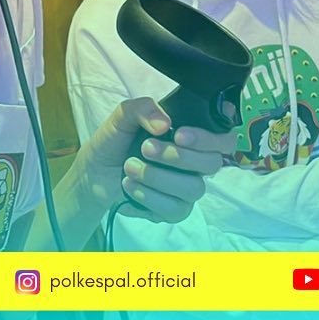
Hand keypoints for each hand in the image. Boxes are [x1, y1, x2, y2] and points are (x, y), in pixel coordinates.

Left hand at [79, 98, 235, 224]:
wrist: (95, 171)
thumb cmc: (116, 139)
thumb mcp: (124, 115)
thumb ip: (143, 108)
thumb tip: (164, 124)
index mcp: (190, 136)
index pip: (224, 139)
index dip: (210, 138)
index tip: (180, 134)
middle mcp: (195, 163)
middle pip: (212, 164)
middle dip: (177, 156)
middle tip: (146, 147)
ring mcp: (186, 189)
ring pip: (194, 189)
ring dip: (159, 177)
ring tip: (130, 167)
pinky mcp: (173, 210)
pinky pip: (176, 209)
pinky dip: (150, 196)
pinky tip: (131, 185)